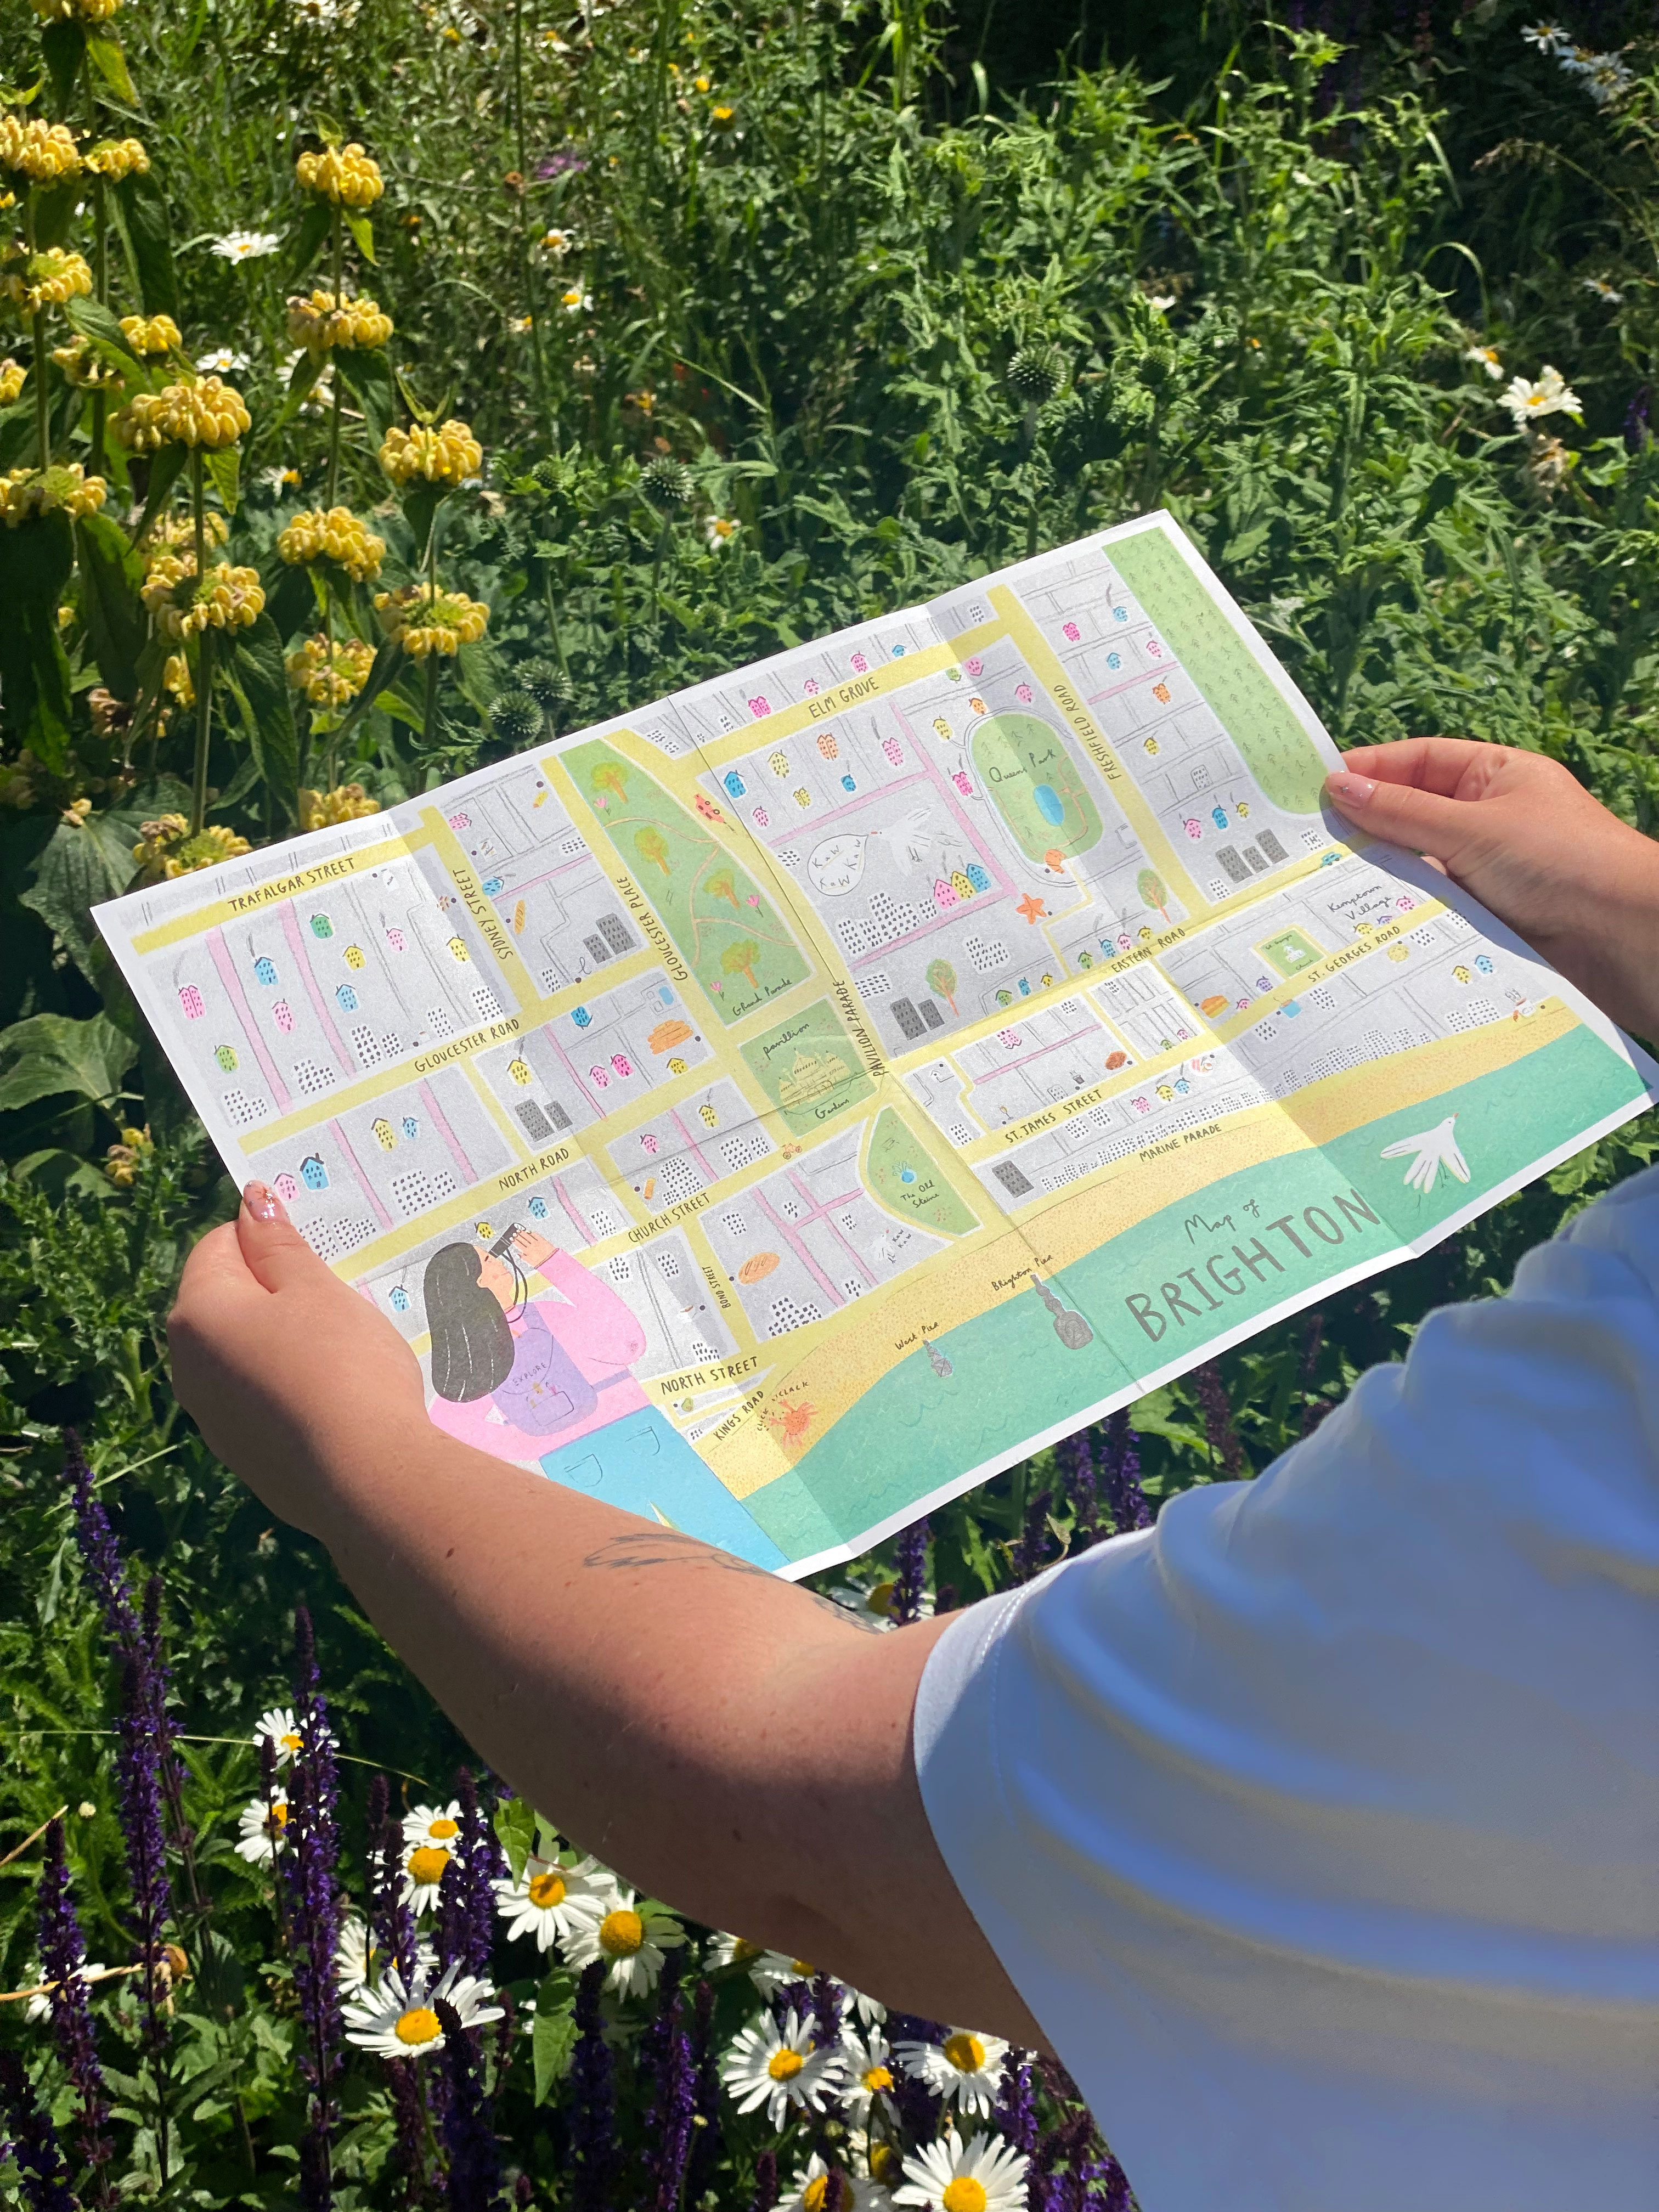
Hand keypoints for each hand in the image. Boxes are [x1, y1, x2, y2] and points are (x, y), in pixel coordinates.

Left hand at [167, 1183, 429, 1538]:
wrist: (365, 1479)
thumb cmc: (342, 1365)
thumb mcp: (316, 1289)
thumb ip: (277, 1246)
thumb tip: (252, 1201)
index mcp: (198, 1313)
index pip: (219, 1245)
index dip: (268, 1238)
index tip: (318, 1250)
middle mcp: (188, 1367)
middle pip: (228, 1302)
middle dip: (278, 1291)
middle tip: (339, 1296)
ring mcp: (213, 1418)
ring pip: (246, 1354)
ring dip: (286, 1340)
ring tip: (346, 1348)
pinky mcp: (243, 1456)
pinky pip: (262, 1400)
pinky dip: (292, 1387)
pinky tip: (338, 1396)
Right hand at [508, 1227, 557, 1269]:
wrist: (551, 1260)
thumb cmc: (541, 1263)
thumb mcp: (530, 1263)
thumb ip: (523, 1257)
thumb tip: (518, 1254)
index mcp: (527, 1252)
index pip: (519, 1245)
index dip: (514, 1241)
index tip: (511, 1238)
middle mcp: (531, 1246)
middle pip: (522, 1239)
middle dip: (517, 1235)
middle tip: (514, 1233)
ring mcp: (536, 1242)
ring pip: (527, 1236)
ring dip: (522, 1233)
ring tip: (519, 1230)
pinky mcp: (542, 1240)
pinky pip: (535, 1235)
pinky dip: (531, 1232)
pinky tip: (529, 1231)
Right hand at [1325, 739, 1658, 1041]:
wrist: (1621, 934)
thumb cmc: (1561, 860)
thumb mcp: (1472, 828)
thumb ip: (1402, 812)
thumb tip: (1338, 787)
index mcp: (1495, 776)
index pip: (1420, 761)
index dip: (1371, 768)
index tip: (1318, 786)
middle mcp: (1489, 818)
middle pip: (1412, 813)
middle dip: (1366, 825)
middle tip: (1307, 840)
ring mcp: (1487, 868)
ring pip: (1417, 864)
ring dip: (1382, 872)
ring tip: (1325, 882)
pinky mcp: (1485, 914)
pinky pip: (1431, 905)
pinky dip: (1402, 909)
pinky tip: (1367, 919)